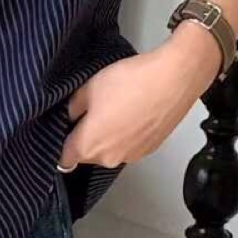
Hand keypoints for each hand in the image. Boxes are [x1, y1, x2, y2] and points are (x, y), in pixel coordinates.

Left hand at [57, 21, 224, 172]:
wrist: (174, 78)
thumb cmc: (133, 82)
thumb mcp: (89, 87)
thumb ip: (73, 107)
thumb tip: (70, 115)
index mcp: (89, 146)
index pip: (64, 158)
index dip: (62, 143)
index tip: (65, 130)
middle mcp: (109, 158)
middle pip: (88, 154)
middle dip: (86, 136)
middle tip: (94, 109)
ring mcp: (132, 156)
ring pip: (110, 149)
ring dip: (109, 134)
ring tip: (118, 107)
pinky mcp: (150, 149)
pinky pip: (129, 145)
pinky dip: (128, 133)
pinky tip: (133, 111)